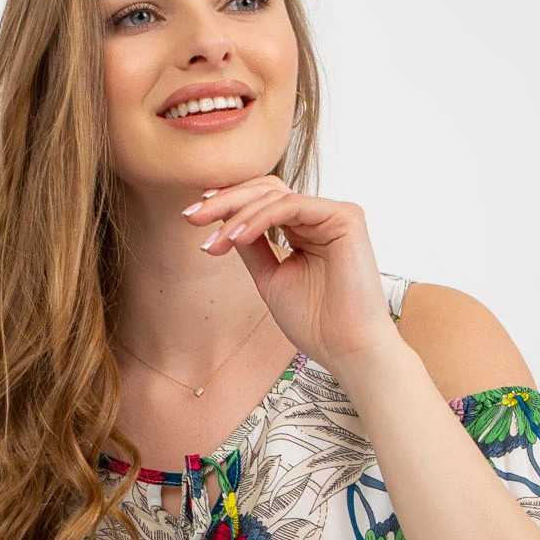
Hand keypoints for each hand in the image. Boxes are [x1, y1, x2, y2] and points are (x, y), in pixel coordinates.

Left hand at [182, 180, 399, 374]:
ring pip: (275, 195)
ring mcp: (334, 214)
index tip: (194, 219)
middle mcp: (319, 217)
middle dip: (224, 202)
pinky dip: (261, 218)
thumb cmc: (315, 323)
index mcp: (304, 230)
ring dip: (238, 214)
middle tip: (191, 218)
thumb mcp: (270, 279)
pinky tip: (238, 237)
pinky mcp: (346, 217)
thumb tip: (222, 224)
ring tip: (216, 241)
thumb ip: (252, 247)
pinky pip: (292, 206)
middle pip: (265, 190)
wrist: (347, 348)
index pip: (262, 202)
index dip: (227, 204)